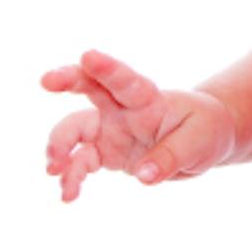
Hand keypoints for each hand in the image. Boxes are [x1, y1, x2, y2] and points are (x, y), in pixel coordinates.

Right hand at [40, 50, 236, 201]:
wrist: (203, 139)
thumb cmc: (205, 129)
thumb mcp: (199, 142)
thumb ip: (171, 156)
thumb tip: (143, 176)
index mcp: (149, 98)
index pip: (127, 81)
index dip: (107, 69)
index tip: (87, 56)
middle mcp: (123, 109)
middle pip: (91, 88)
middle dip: (67, 79)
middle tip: (46, 80)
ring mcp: (111, 129)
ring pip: (76, 130)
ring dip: (60, 146)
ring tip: (54, 171)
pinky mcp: (106, 152)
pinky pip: (81, 162)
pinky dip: (71, 177)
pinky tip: (68, 195)